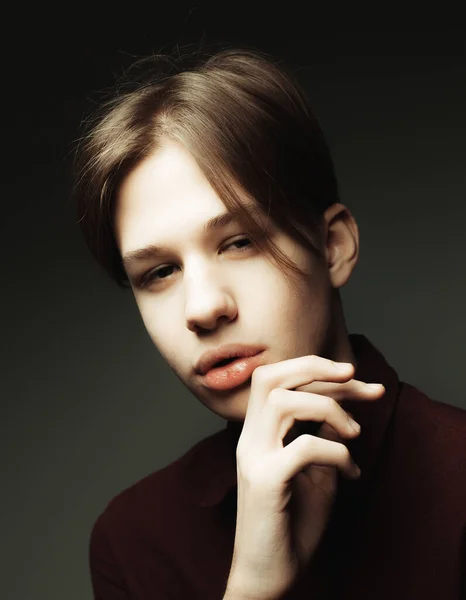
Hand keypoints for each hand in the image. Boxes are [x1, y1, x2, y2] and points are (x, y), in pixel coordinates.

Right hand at [226, 355, 384, 599]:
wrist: (271, 574)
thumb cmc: (294, 524)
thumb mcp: (318, 472)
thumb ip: (325, 436)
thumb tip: (343, 407)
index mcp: (259, 433)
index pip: (279, 381)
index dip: (319, 372)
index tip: (360, 381)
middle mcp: (250, 439)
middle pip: (270, 378)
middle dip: (314, 367)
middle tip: (353, 374)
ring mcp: (253, 458)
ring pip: (281, 402)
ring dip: (328, 406)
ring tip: (355, 432)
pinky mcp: (264, 482)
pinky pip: (303, 448)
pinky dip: (336, 452)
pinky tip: (350, 472)